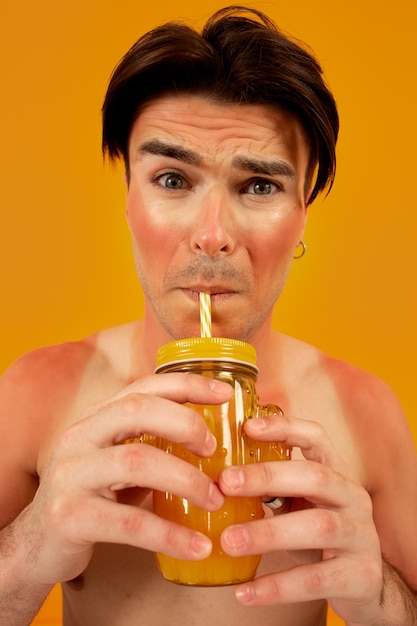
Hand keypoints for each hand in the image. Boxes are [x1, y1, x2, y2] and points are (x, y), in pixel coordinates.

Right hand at [19, 373, 230, 584]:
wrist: (36, 545)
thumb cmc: (90, 498)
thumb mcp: (115, 461)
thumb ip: (149, 444)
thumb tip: (213, 441)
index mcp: (96, 419)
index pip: (143, 387)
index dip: (187, 385)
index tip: (225, 392)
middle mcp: (80, 437)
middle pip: (136, 410)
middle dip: (184, 423)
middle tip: (214, 448)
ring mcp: (71, 474)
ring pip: (136, 461)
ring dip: (186, 479)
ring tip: (215, 499)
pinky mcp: (69, 517)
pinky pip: (129, 523)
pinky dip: (170, 535)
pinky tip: (198, 546)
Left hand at [218, 413, 382, 623]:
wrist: (365, 585)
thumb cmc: (320, 536)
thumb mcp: (302, 504)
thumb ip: (273, 489)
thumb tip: (217, 479)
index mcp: (337, 472)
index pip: (316, 437)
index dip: (284, 428)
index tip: (247, 428)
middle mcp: (353, 497)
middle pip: (315, 476)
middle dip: (268, 476)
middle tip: (225, 483)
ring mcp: (361, 535)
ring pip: (318, 526)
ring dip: (268, 532)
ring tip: (228, 541)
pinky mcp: (360, 575)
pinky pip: (316, 579)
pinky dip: (278, 587)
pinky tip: (244, 593)